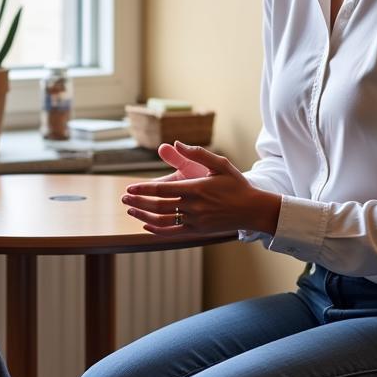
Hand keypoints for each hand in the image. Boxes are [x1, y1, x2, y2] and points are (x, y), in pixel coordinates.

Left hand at [122, 141, 279, 236]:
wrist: (253, 209)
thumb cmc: (236, 184)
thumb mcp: (220, 163)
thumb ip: (197, 153)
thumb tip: (176, 143)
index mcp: (197, 188)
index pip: (163, 190)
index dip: (143, 190)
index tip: (129, 188)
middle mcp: (194, 206)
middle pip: (158, 207)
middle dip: (138, 203)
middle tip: (124, 199)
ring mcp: (196, 221)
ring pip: (163, 221)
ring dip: (143, 216)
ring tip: (130, 211)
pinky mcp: (198, 231)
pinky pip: (173, 233)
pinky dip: (157, 231)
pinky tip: (146, 226)